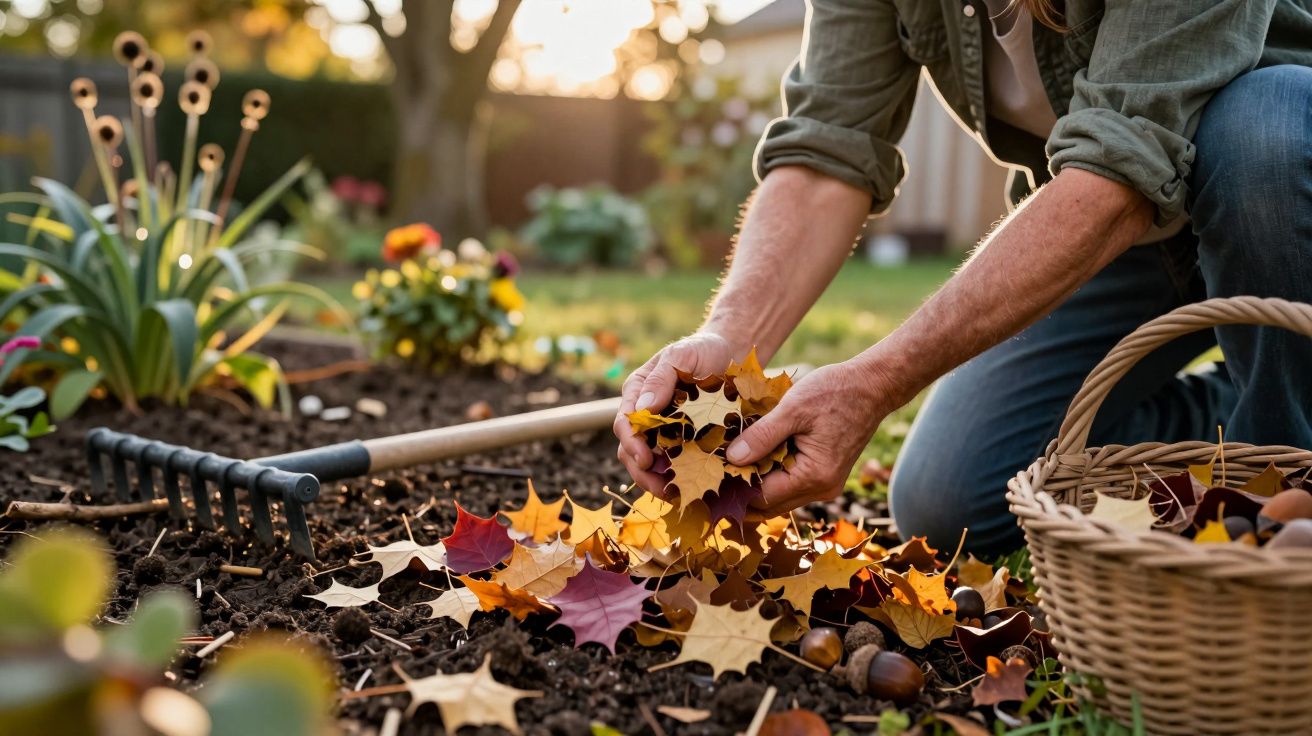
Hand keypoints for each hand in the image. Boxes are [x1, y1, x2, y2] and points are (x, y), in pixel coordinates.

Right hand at [614, 333, 736, 495]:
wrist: (730, 354)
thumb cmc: (701, 350)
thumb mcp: (680, 356)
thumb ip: (659, 379)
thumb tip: (643, 409)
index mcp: (637, 394)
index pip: (625, 424)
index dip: (632, 445)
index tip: (646, 460)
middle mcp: (646, 416)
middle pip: (631, 451)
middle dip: (642, 473)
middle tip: (662, 488)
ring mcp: (664, 431)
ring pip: (651, 464)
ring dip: (659, 481)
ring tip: (677, 494)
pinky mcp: (685, 442)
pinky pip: (676, 464)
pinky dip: (680, 477)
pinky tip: (694, 487)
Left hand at [725, 361, 889, 515]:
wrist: (873, 385)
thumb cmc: (835, 392)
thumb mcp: (793, 409)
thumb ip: (762, 436)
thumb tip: (731, 459)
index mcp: (814, 477)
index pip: (763, 497)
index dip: (733, 488)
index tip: (708, 473)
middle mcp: (822, 489)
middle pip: (770, 504)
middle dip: (741, 492)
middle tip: (711, 474)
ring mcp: (825, 484)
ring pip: (779, 497)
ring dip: (755, 484)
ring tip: (726, 465)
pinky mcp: (825, 474)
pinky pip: (790, 484)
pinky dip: (770, 475)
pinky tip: (752, 458)